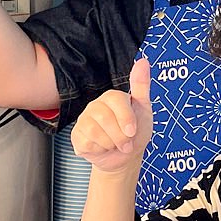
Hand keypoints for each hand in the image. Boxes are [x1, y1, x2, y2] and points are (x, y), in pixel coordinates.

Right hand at [71, 59, 152, 174]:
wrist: (125, 158)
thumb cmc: (136, 133)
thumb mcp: (144, 109)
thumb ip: (141, 86)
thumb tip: (143, 61)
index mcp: (112, 98)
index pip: (115, 99)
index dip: (126, 118)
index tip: (133, 131)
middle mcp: (96, 106)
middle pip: (105, 117)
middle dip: (120, 136)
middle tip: (127, 143)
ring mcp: (84, 120)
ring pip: (95, 131)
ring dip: (111, 144)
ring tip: (116, 145)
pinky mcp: (76, 135)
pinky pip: (87, 142)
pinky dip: (100, 150)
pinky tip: (103, 148)